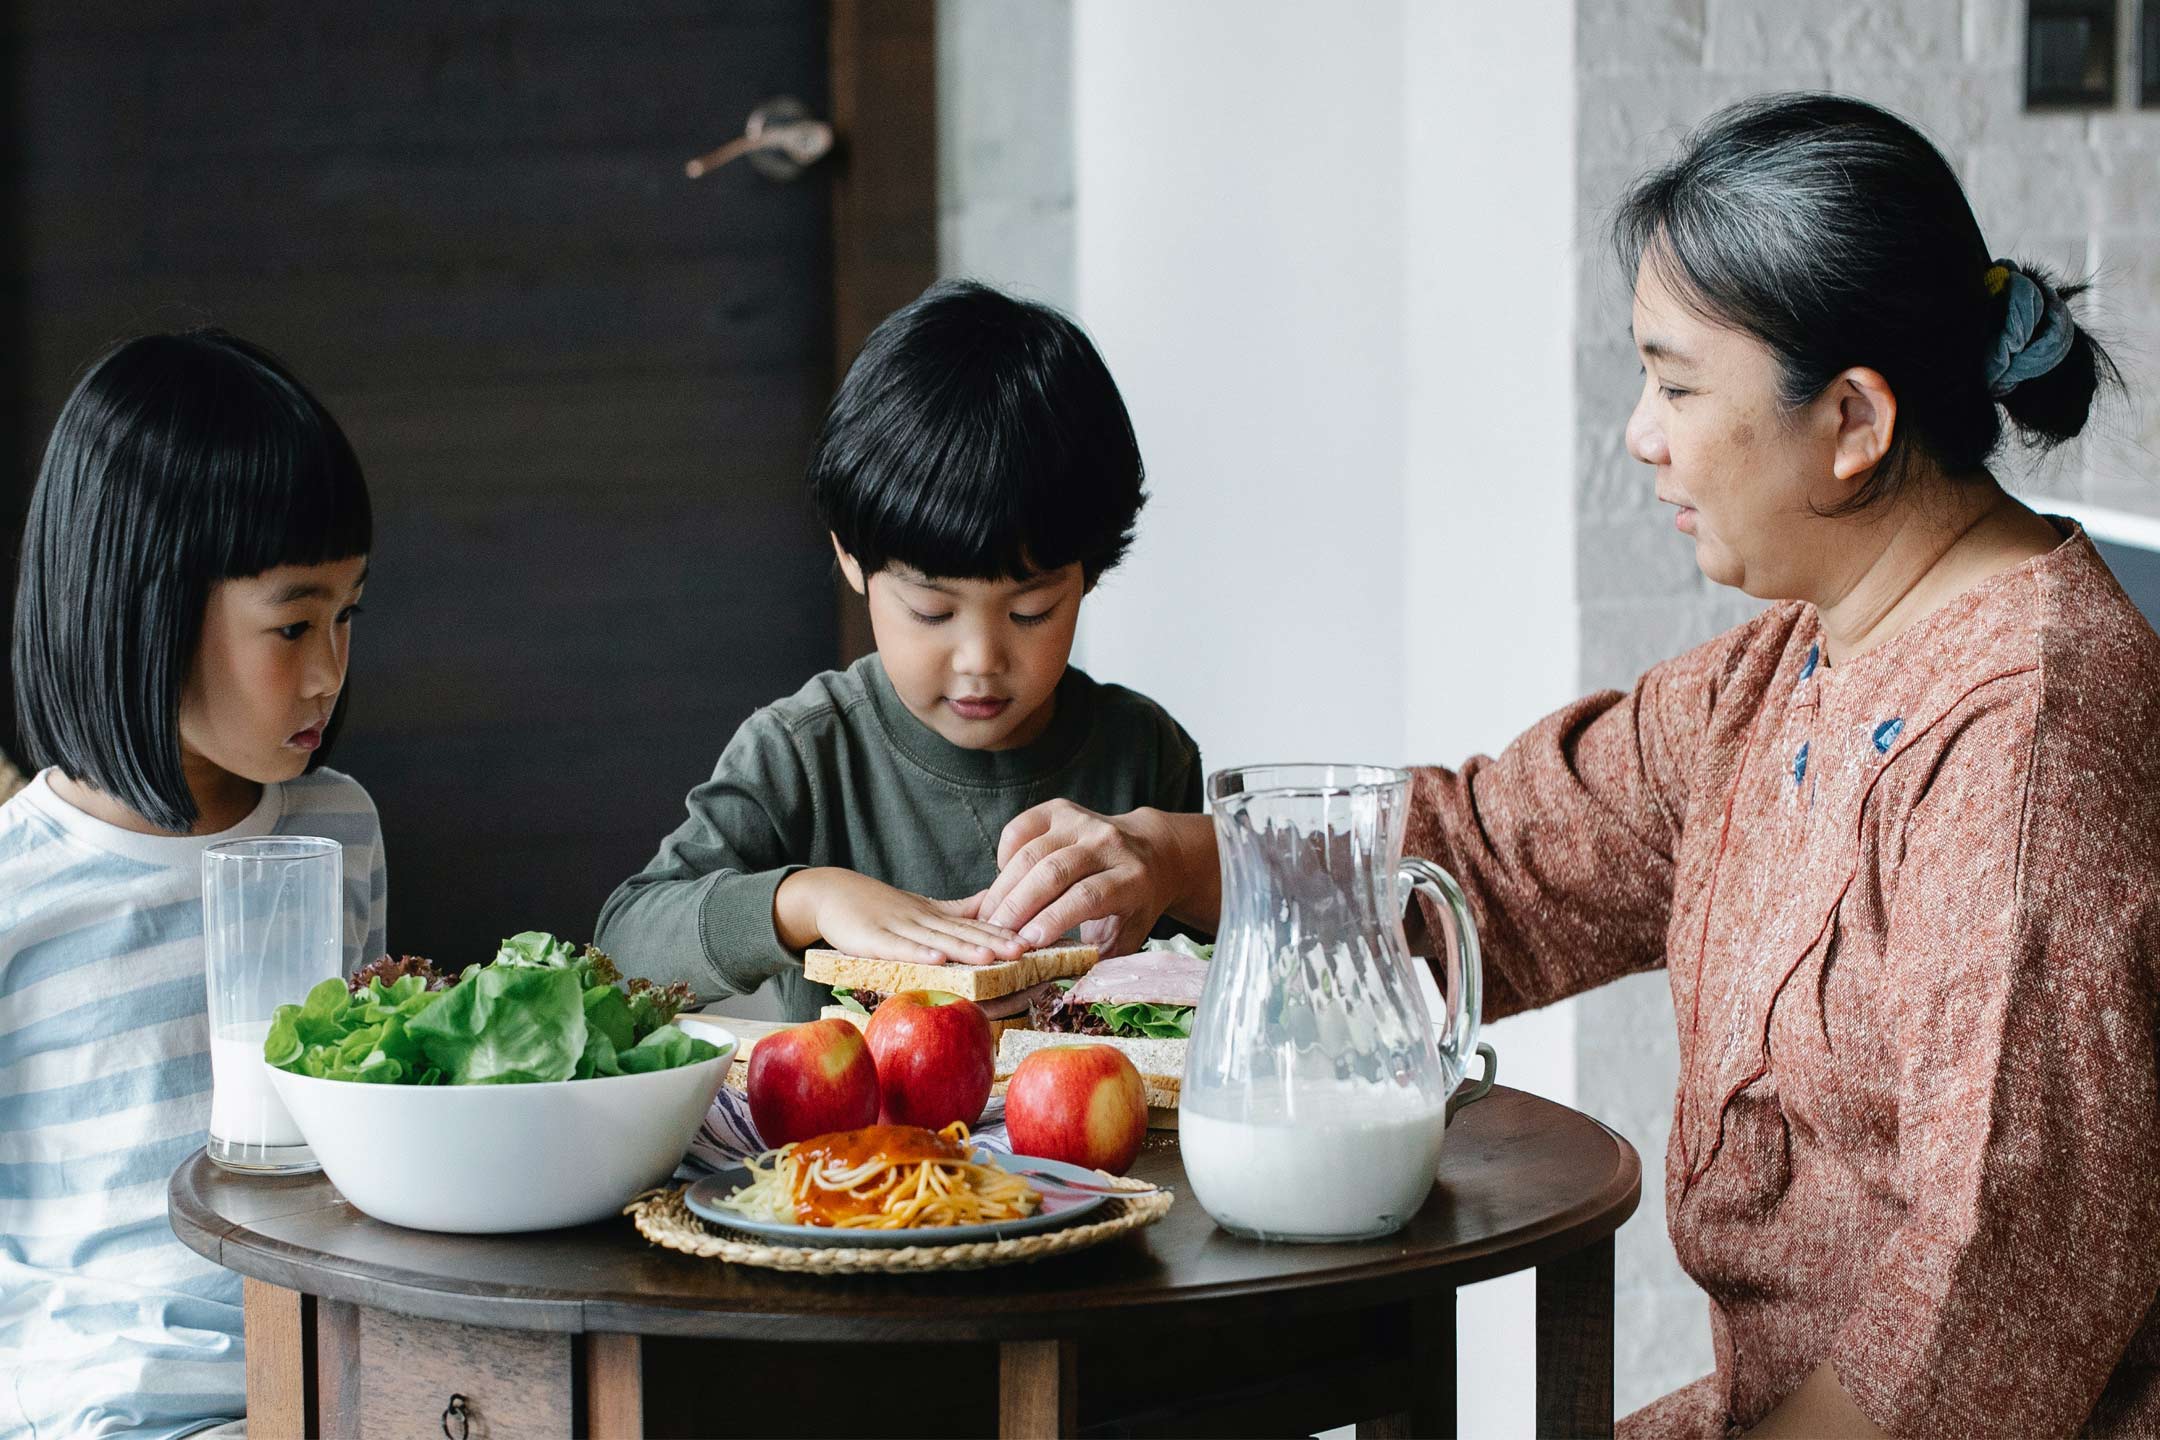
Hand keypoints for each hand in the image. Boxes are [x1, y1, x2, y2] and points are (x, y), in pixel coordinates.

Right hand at [773, 869, 1025, 965]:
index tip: (1032, 942)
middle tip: (1024, 950)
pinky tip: (937, 958)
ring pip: (936, 940)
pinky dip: (918, 953)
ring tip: (992, 956)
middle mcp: (921, 920)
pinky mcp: (872, 939)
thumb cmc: (878, 907)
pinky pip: (897, 948)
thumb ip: (958, 910)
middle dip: (994, 943)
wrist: (830, 894)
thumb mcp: (922, 907)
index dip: (1002, 934)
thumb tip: (996, 904)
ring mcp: (897, 928)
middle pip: (962, 933)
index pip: (973, 926)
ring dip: (965, 948)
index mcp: (935, 916)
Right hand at [975, 802, 1219, 955]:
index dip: (1054, 918)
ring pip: (1032, 851)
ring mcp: (1083, 821)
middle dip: (1019, 906)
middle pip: (1054, 871)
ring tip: (988, 918)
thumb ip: (1097, 959)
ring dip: (1004, 888)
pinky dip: (1005, 855)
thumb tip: (1060, 987)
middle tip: (993, 936)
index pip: (1088, 895)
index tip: (1026, 942)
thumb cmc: (1132, 905)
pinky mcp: (1060, 810)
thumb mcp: (1126, 936)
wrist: (1149, 852)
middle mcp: (1108, 843)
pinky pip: (1021, 828)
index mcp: (1131, 878)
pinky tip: (1003, 882)